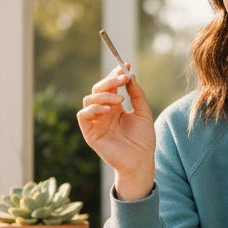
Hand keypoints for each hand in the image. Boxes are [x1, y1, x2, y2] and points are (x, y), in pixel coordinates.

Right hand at [77, 63, 155, 184]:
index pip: (111, 86)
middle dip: (110, 81)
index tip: (126, 66)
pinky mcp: (90, 133)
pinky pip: (83, 115)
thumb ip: (137, 94)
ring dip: (103, 95)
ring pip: (89, 99)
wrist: (141, 162)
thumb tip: (130, 76)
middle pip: (98, 89)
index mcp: (115, 107)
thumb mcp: (143, 112)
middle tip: (122, 78)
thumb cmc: (143, 140)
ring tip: (120, 100)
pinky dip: (93, 109)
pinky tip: (108, 110)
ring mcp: (96, 122)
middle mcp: (103, 112)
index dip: (116, 75)